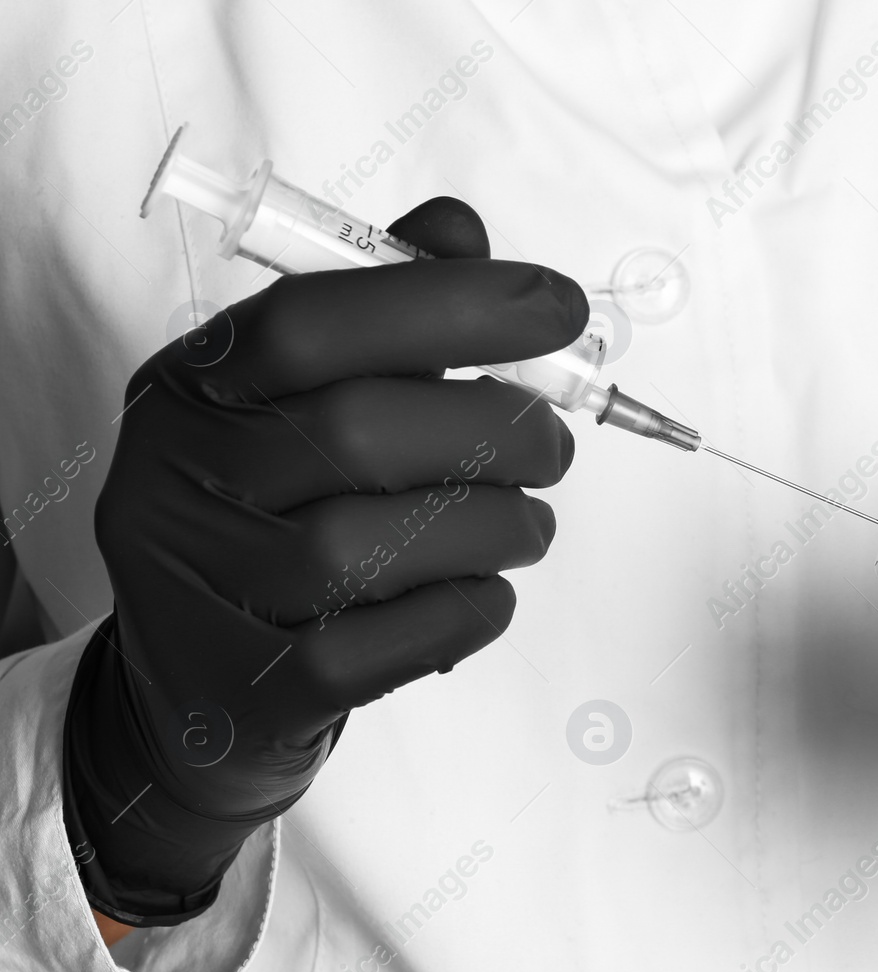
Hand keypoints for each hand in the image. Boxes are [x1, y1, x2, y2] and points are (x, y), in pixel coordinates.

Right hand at [63, 199, 584, 925]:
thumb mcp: (295, 402)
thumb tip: (462, 234)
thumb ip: (380, 311)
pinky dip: (467, 610)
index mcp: (191, 389)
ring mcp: (210, 595)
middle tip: (553, 443)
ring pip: (375, 546)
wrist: (194, 690)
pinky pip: (390, 645)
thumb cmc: (274, 516)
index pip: (310, 322)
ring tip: (527, 523)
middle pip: (356, 431)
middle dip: (495, 428)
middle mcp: (179, 484)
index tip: (558, 306)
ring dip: (495, 525)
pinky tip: (483, 592)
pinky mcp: (258, 692)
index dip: (450, 304)